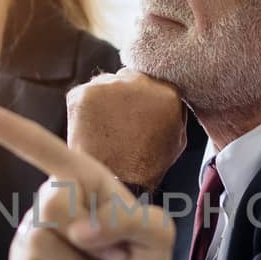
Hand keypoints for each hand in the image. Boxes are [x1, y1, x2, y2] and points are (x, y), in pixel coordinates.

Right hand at [0, 100, 184, 259]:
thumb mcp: (158, 236)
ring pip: (43, 241)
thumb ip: (130, 221)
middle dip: (89, 234)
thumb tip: (80, 231)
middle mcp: (52, 198)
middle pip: (52, 203)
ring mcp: (32, 231)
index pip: (38, 146)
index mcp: (82, 177)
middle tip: (112, 253)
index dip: (3, 126)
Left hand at [65, 69, 186, 190]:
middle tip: (118, 121)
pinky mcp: (84, 93)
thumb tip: (166, 95)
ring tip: (103, 128)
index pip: (150, 81)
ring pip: (104, 84)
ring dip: (102, 100)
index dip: (140, 97)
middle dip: (122, 95)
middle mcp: (139, 81)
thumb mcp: (177, 138)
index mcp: (167, 91)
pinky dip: (83, 109)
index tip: (135, 110)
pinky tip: (90, 129)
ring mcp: (109, 85)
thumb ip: (174, 110)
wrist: (116, 182)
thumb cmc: (147, 166)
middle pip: (126, 78)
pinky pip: (82, 94)